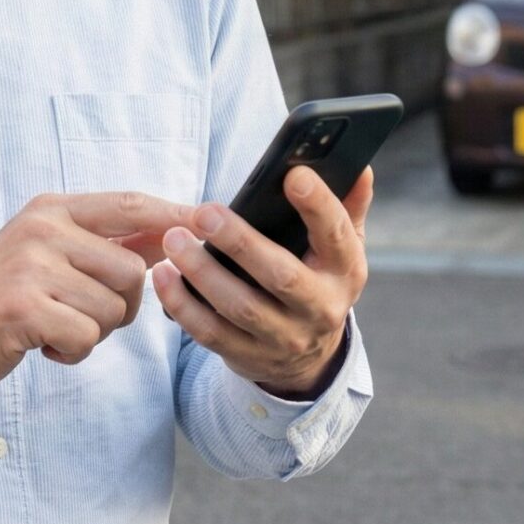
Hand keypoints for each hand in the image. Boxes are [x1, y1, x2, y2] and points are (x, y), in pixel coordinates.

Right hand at [0, 191, 195, 394]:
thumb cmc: (1, 295)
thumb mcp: (46, 252)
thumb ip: (101, 243)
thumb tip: (168, 238)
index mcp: (52, 209)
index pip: (129, 205)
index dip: (174, 215)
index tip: (210, 221)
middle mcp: (43, 229)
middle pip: (133, 270)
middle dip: (123, 306)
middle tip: (81, 315)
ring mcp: (32, 266)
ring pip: (113, 308)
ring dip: (94, 332)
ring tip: (54, 327)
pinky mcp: (23, 308)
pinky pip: (86, 336)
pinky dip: (73, 352)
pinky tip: (43, 345)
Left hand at [152, 166, 372, 398]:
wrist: (310, 356)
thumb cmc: (320, 279)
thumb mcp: (342, 248)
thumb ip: (347, 206)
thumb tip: (360, 167)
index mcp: (345, 271)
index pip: (336, 235)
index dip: (318, 205)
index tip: (292, 175)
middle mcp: (320, 308)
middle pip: (280, 276)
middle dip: (240, 243)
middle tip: (203, 212)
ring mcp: (284, 338)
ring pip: (239, 307)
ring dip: (202, 273)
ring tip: (173, 239)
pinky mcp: (249, 356)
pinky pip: (210, 333)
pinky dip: (183, 305)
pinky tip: (163, 276)